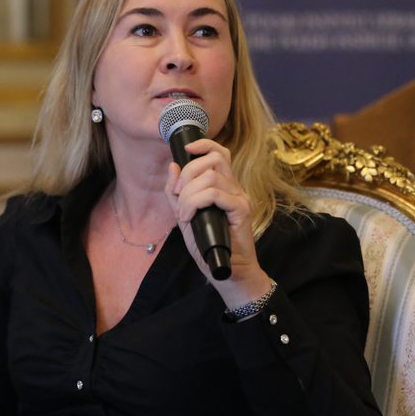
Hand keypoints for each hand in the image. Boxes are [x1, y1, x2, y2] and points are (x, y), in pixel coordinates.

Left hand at [165, 138, 271, 309]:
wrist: (227, 271)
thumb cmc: (208, 245)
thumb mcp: (185, 216)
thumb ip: (176, 193)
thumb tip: (173, 166)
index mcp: (223, 185)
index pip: (219, 152)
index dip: (203, 144)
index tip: (185, 149)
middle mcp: (234, 187)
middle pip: (214, 158)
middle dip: (188, 172)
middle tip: (178, 195)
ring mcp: (239, 198)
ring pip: (211, 177)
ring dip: (188, 194)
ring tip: (184, 213)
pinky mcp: (242, 210)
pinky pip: (215, 194)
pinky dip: (195, 203)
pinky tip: (190, 218)